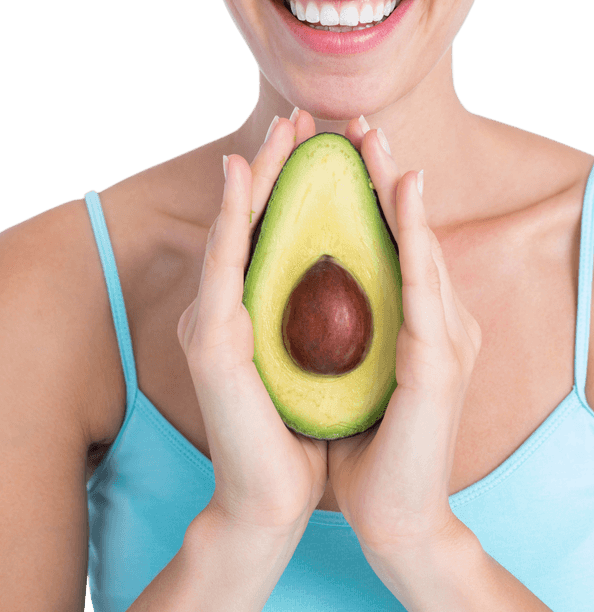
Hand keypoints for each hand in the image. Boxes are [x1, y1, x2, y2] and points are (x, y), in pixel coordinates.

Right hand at [176, 111, 327, 538]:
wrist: (275, 499)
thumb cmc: (304, 429)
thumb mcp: (324, 357)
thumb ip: (327, 313)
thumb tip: (363, 273)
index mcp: (261, 307)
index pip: (281, 229)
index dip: (297, 179)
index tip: (324, 133)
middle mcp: (231, 305)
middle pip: (258, 217)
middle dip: (279, 161)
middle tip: (299, 112)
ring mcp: (215, 319)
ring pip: (235, 227)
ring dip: (258, 172)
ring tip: (278, 127)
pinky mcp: (212, 341)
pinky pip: (224, 263)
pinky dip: (232, 214)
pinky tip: (240, 175)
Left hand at [327, 118, 482, 557]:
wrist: (392, 516)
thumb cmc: (365, 442)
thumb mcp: (349, 367)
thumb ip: (346, 321)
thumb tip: (306, 276)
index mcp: (415, 317)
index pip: (392, 239)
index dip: (370, 186)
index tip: (341, 142)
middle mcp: (439, 317)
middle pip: (410, 230)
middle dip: (384, 170)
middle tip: (359, 121)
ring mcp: (447, 337)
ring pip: (421, 247)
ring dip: (398, 190)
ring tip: (378, 143)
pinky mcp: (439, 363)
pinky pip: (424, 288)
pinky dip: (416, 238)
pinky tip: (405, 196)